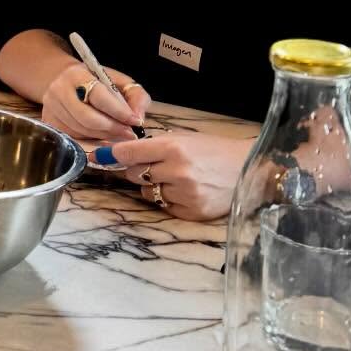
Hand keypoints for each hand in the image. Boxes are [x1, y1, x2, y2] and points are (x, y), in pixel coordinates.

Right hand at [41, 62, 149, 141]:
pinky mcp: (48, 121)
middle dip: (113, 128)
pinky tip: (102, 134)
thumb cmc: (97, 81)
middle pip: (87, 118)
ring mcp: (51, 107)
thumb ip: (136, 96)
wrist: (65, 79)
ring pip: (81, 130)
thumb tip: (138, 118)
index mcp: (77, 74)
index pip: (98, 97)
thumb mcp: (119, 81)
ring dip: (104, 136)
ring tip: (118, 134)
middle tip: (129, 134)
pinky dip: (91, 139)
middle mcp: (59, 90)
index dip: (118, 112)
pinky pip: (73, 136)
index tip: (135, 121)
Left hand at [104, 134, 252, 221]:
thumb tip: (119, 151)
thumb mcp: (184, 138)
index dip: (112, 153)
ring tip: (175, 178)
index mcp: (174, 147)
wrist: (250, 170)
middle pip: (134, 174)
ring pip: (146, 192)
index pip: (130, 152)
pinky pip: (163, 206)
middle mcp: (177, 171)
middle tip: (154, 165)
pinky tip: (184, 191)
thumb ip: (154, 145)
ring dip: (153, 186)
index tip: (100, 154)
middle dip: (138, 169)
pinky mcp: (193, 212)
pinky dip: (168, 199)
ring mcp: (185, 194)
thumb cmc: (215, 150)